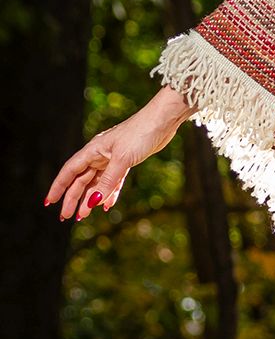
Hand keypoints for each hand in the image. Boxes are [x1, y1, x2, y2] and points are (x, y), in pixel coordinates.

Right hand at [43, 85, 194, 222]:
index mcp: (92, 150)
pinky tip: (106, 205)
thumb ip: (108, 181)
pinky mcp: (125, 161)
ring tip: (83, 215)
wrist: (161, 122)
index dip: (58, 187)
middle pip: (81, 180)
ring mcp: (112, 159)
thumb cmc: (139, 135)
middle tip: (66, 216)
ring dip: (90, 199)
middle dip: (73, 199)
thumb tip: (93, 202)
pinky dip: (109, 193)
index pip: (69, 171)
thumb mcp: (122, 160)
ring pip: (96, 183)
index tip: (49, 202)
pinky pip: (113, 181)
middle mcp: (99, 155)